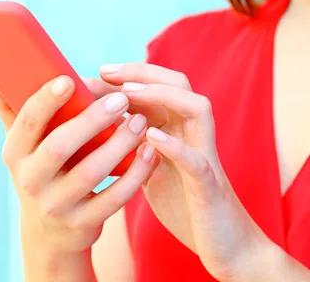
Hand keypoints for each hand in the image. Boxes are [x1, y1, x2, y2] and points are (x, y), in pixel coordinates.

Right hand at [0, 76, 158, 276]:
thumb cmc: (40, 172)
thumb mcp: (21, 148)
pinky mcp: (82, 223)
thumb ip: (11, 111)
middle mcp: (30, 180)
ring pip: (90, 173)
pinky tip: (149, 153)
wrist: (49, 233)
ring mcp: (55, 205)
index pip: (26, 123)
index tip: (70, 80)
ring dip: (118, 145)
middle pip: (59, 147)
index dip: (46, 101)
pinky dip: (135, 175)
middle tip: (120, 98)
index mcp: (14, 153)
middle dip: (91, 121)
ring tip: (139, 121)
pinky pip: (113, 198)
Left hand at [95, 63, 271, 280]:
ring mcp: (205, 157)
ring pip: (197, 109)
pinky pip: (197, 161)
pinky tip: (151, 137)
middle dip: (141, 73)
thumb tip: (95, 127)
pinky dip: (175, 146)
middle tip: (105, 72)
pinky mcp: (210, 188)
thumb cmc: (183, 203)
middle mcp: (194, 135)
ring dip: (161, 95)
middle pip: (178, 85)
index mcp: (179, 130)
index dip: (126, 77)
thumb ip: (133, 145)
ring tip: (127, 93)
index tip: (94, 74)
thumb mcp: (151, 168)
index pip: (157, 88)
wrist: (222, 245)